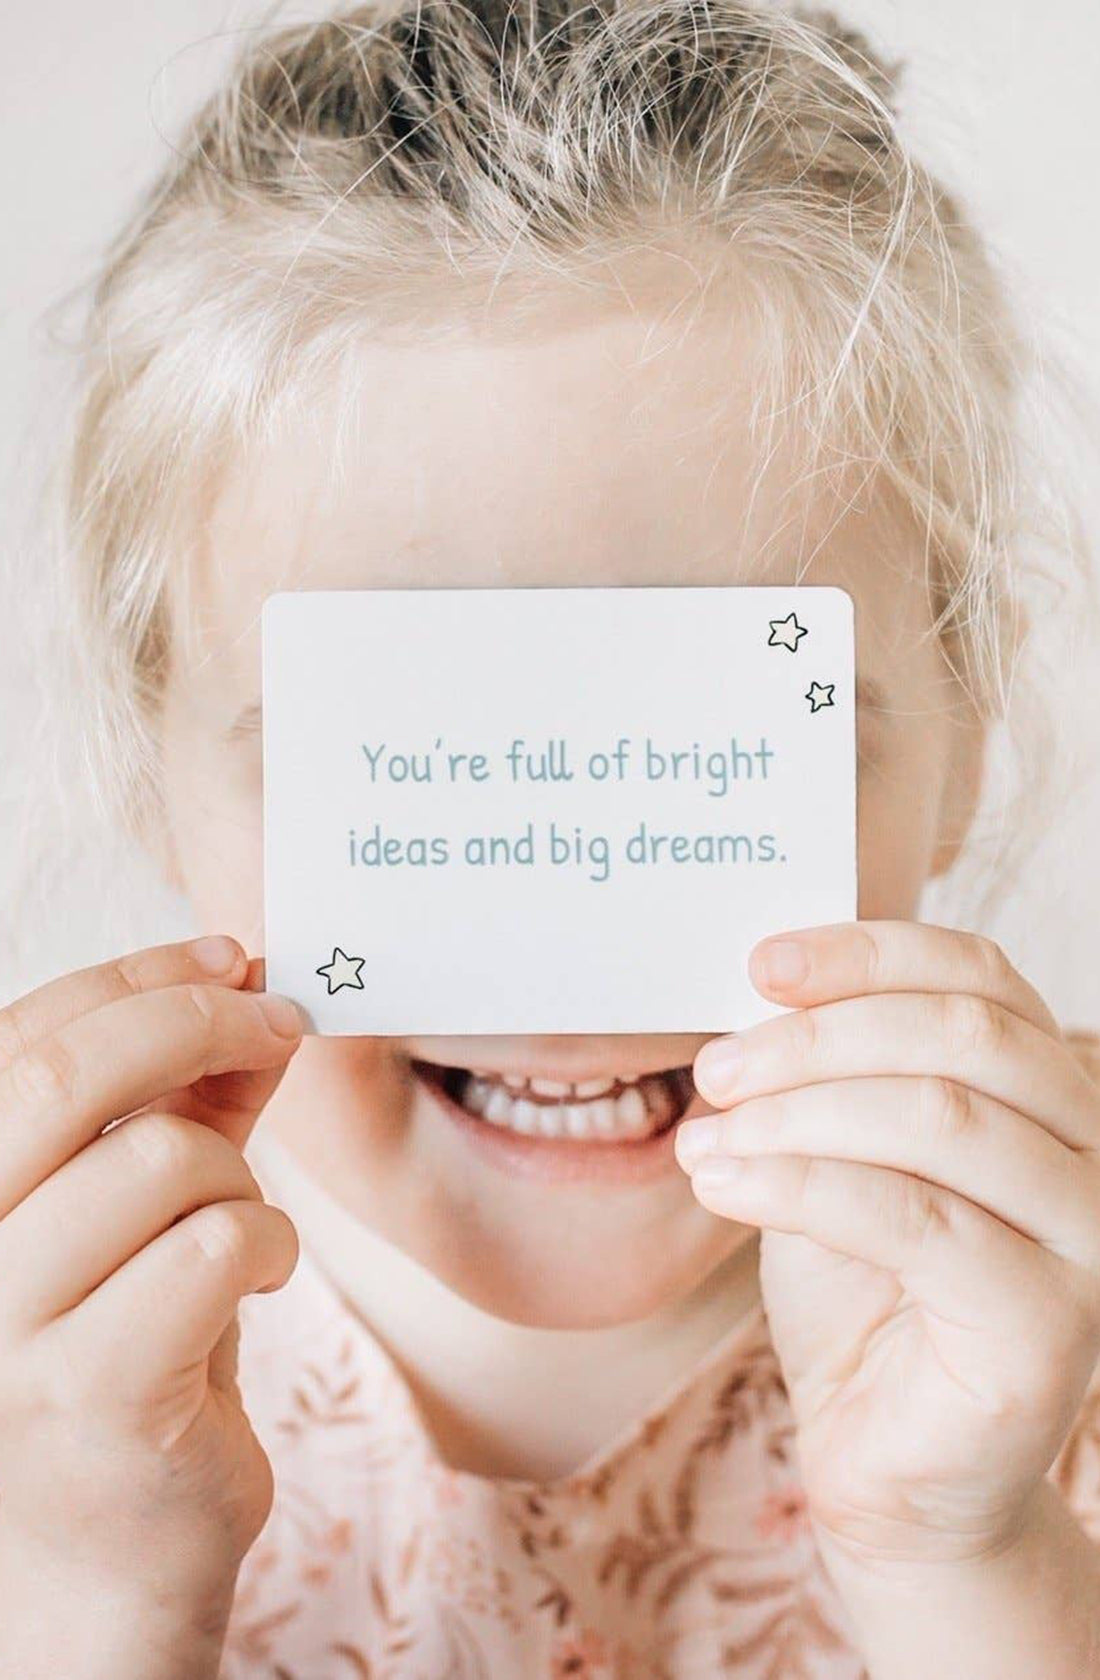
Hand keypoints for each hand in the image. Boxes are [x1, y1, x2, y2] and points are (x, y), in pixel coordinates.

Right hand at [0, 936, 303, 1676]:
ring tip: (240, 1229)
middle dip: (195, 1018)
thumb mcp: (137, 1216)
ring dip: (238, 1176)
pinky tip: (258, 1279)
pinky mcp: (86, 1396)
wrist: (105, 1567)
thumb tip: (249, 992)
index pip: (21, 1034)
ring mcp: (0, 1330)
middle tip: (280, 1020)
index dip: (135, 974)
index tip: (231, 957)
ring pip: (160, 1158)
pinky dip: (263, 1244)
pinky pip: (212, 1247)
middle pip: (65, 1072)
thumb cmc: (127, 1368)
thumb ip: (178, 1107)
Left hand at [674, 921, 1099, 1572]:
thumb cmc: (860, 1298)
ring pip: (938, 1117)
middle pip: (961, 1034)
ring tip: (706, 1135)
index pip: (977, 976)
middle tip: (715, 1068)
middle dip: (817, 1037)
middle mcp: (1092, 1148)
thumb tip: (759, 991)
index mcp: (1047, 1088)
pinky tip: (722, 1185)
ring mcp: (1089, 1236)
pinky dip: (798, 1185)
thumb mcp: (833, 1155)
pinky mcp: (1053, 1322)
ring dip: (796, 1112)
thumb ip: (826, 1075)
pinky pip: (912, 1218)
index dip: (867, 953)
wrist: (890, 1468)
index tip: (761, 963)